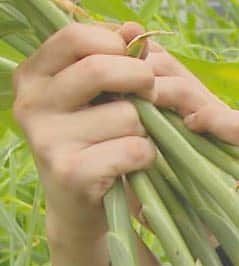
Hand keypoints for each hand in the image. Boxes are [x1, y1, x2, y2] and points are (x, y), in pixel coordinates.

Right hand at [13, 22, 238, 241]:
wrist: (81, 207)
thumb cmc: (96, 142)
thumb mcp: (99, 97)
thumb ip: (114, 59)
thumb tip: (134, 28)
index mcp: (33, 76)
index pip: (76, 37)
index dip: (117, 45)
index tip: (136, 62)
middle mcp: (31, 103)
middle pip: (100, 70)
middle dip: (141, 81)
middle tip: (151, 96)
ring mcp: (46, 139)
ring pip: (126, 115)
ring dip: (145, 129)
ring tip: (129, 143)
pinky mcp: (70, 172)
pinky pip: (134, 149)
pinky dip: (147, 157)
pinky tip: (132, 167)